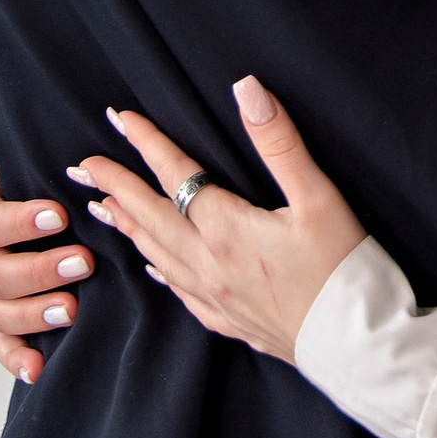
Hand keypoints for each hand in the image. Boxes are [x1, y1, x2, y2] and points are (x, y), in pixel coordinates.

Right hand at [0, 110, 93, 385]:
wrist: (16, 192)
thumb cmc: (10, 166)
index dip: (17, 222)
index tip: (58, 215)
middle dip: (37, 271)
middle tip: (82, 262)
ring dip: (33, 314)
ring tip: (72, 308)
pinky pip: (1, 344)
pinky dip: (15, 358)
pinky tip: (38, 368)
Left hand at [75, 79, 365, 362]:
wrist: (354, 347)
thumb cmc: (342, 271)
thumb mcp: (319, 198)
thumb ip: (280, 144)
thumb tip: (247, 91)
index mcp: (225, 229)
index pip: (175, 175)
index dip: (146, 143)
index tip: (118, 119)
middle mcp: (208, 263)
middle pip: (150, 216)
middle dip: (115, 186)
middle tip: (82, 166)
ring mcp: (214, 296)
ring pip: (156, 254)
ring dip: (127, 225)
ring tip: (101, 207)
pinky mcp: (228, 320)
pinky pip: (178, 291)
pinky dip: (158, 269)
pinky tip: (152, 266)